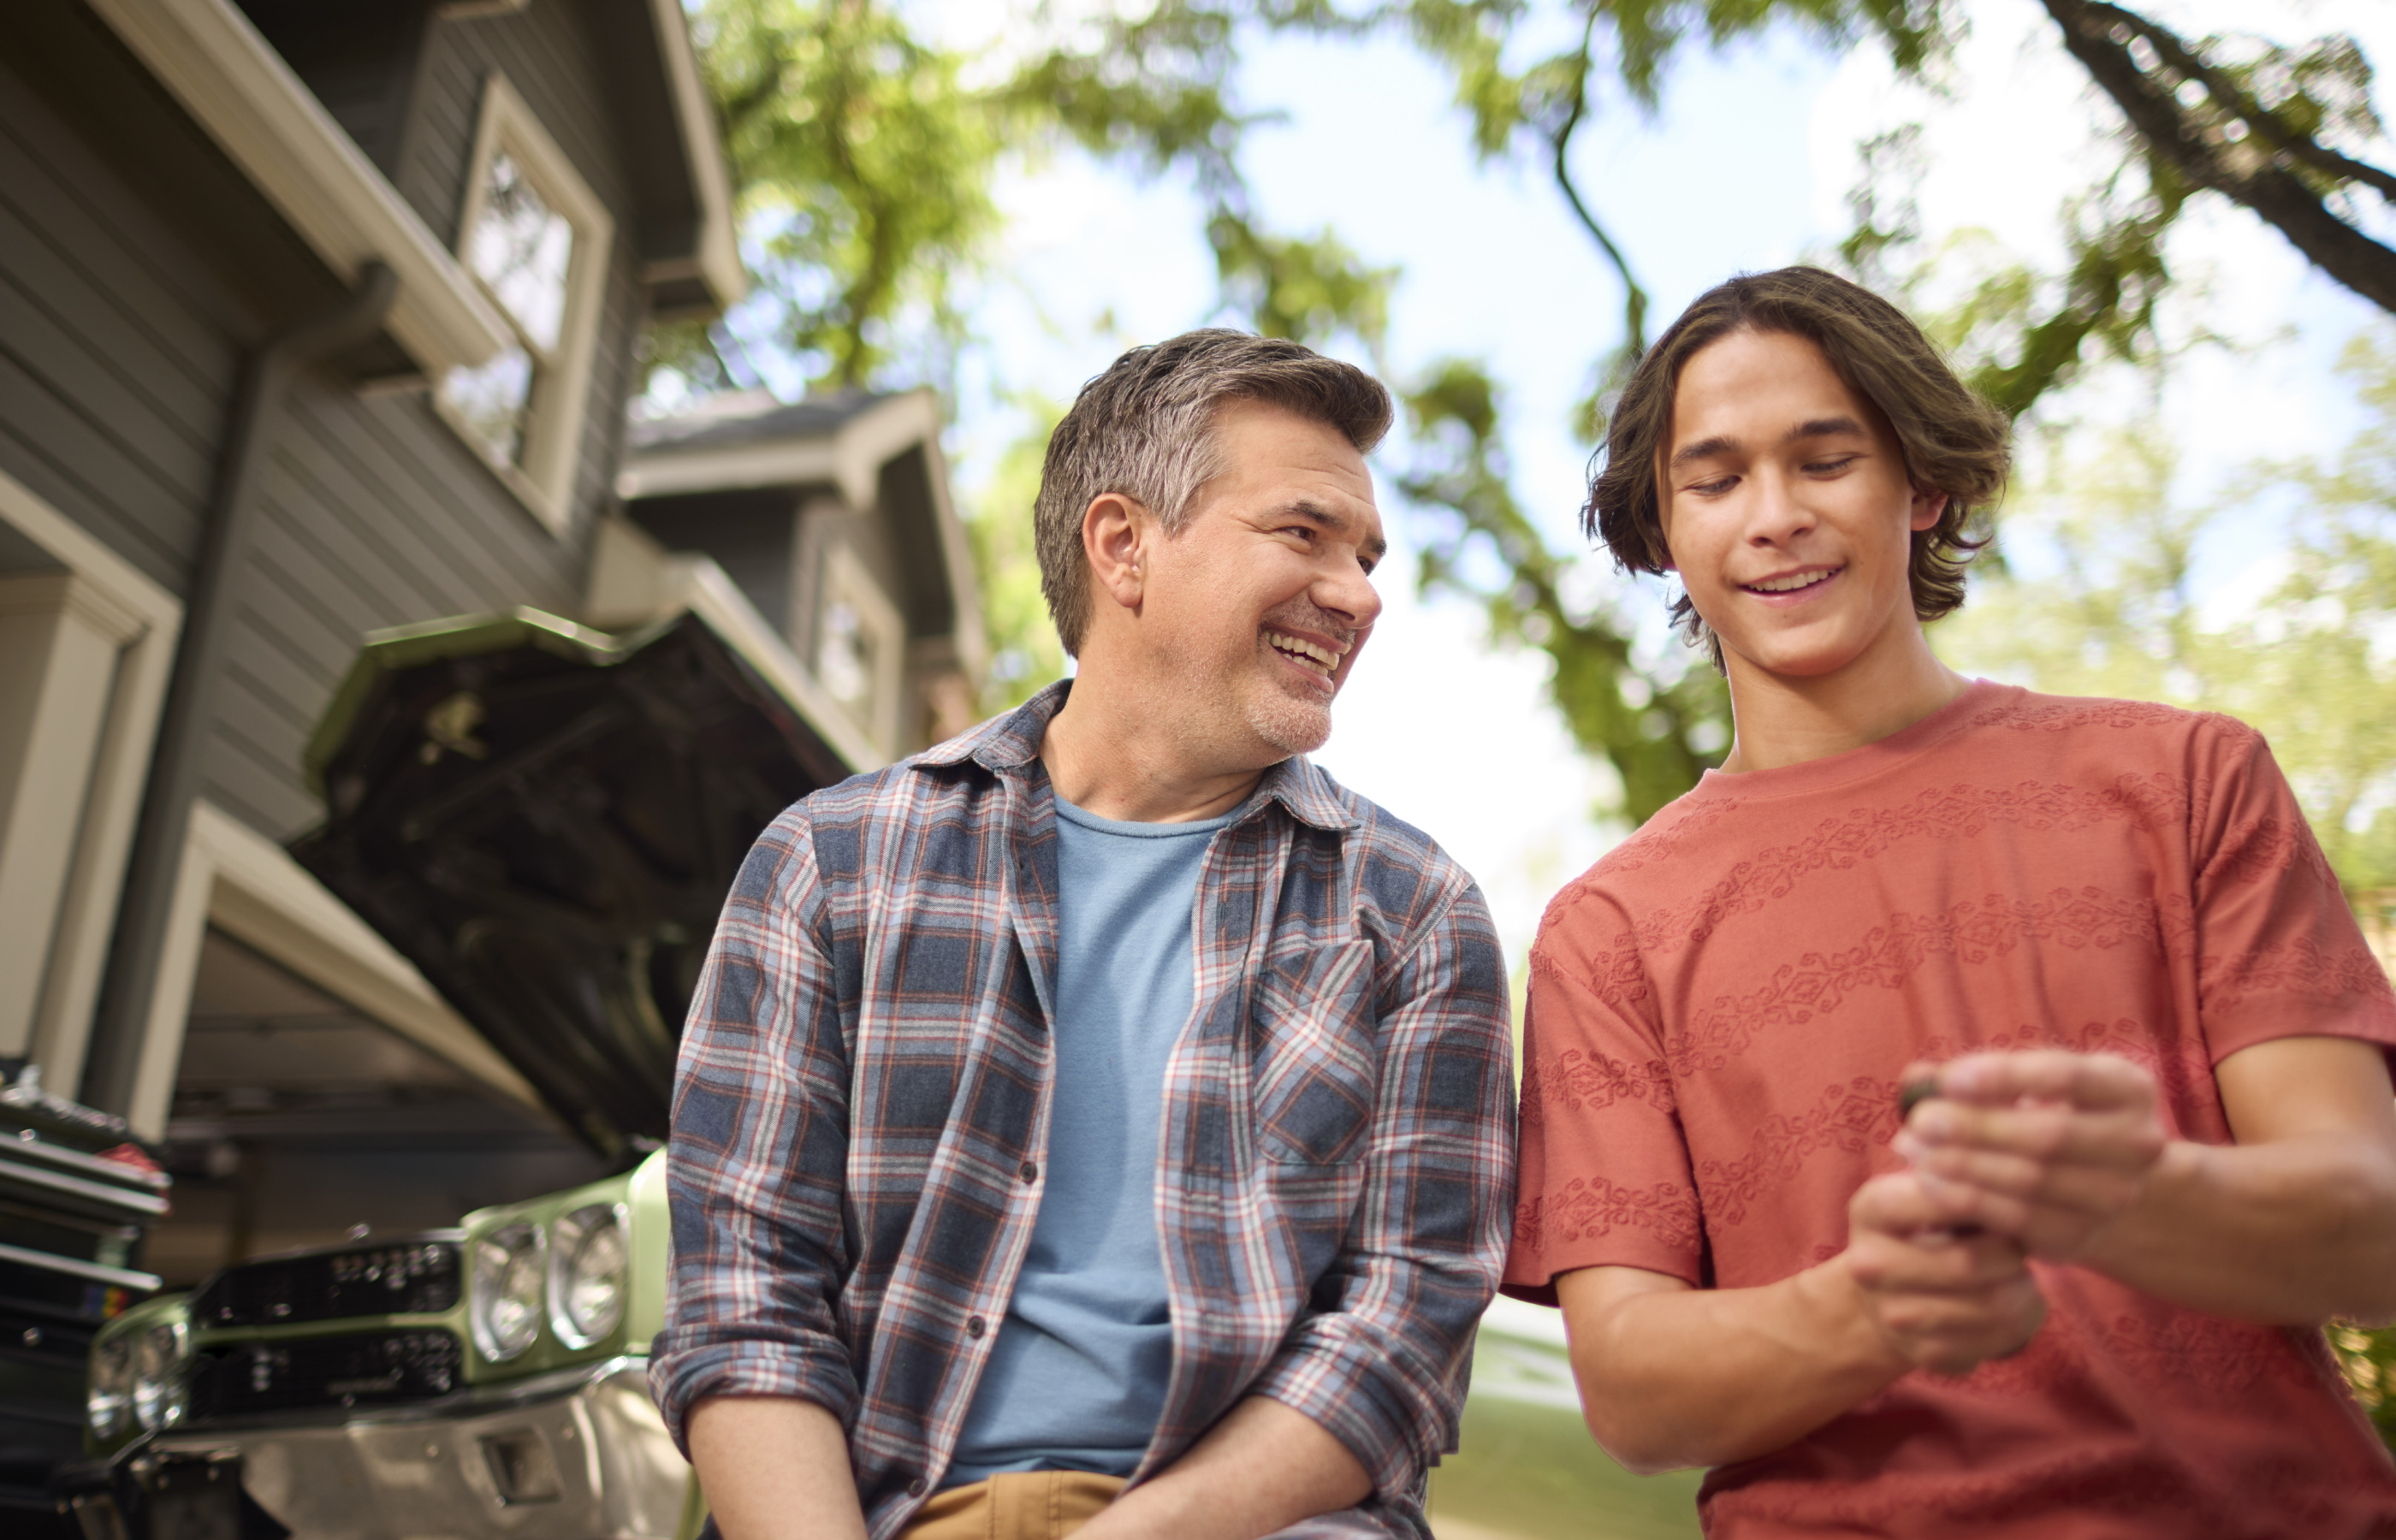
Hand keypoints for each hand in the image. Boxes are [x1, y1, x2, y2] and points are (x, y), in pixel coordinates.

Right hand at [1845, 1172, 2046, 1374]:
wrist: (1889, 1289)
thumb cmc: (1926, 1225)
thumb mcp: (1930, 1187)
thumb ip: (1961, 1174)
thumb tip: (2005, 1164)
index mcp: (1871, 1210)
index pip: (1939, 1197)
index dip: (1989, 1198)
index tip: (2010, 1199)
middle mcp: (1870, 1265)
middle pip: (1968, 1263)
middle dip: (2012, 1254)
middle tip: (2022, 1245)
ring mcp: (1893, 1315)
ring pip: (1991, 1307)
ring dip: (2024, 1289)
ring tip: (2022, 1274)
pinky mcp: (1923, 1353)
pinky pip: (1994, 1341)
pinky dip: (2022, 1321)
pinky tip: (2015, 1304)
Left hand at [1894, 1051, 2168, 1261]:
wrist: (2090, 1182)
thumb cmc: (2046, 1113)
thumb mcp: (2027, 1084)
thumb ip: (1974, 1076)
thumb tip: (1918, 1076)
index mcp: (2129, 1089)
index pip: (2066, 1076)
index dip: (2004, 1077)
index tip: (1949, 1079)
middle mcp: (2138, 1145)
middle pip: (2049, 1135)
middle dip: (1977, 1127)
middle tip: (1921, 1119)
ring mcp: (2117, 1198)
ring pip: (2031, 1181)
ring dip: (1962, 1164)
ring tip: (1911, 1146)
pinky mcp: (2082, 1237)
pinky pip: (2018, 1220)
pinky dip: (1967, 1200)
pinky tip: (1928, 1182)